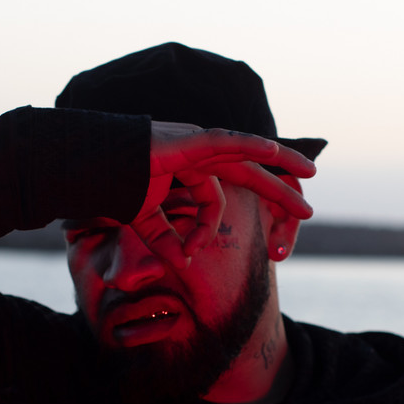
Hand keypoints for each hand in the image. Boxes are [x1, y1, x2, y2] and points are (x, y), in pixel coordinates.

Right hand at [134, 122, 316, 267]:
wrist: (92, 168)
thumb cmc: (116, 188)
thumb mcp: (146, 223)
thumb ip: (166, 241)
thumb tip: (186, 262)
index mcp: (190, 171)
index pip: (213, 201)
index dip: (205, 230)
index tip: (189, 252)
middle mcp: (198, 155)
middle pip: (248, 171)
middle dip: (278, 189)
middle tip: (306, 209)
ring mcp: (194, 144)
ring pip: (247, 152)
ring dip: (282, 161)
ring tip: (311, 173)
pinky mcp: (186, 141)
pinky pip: (223, 142)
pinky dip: (248, 145)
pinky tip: (273, 151)